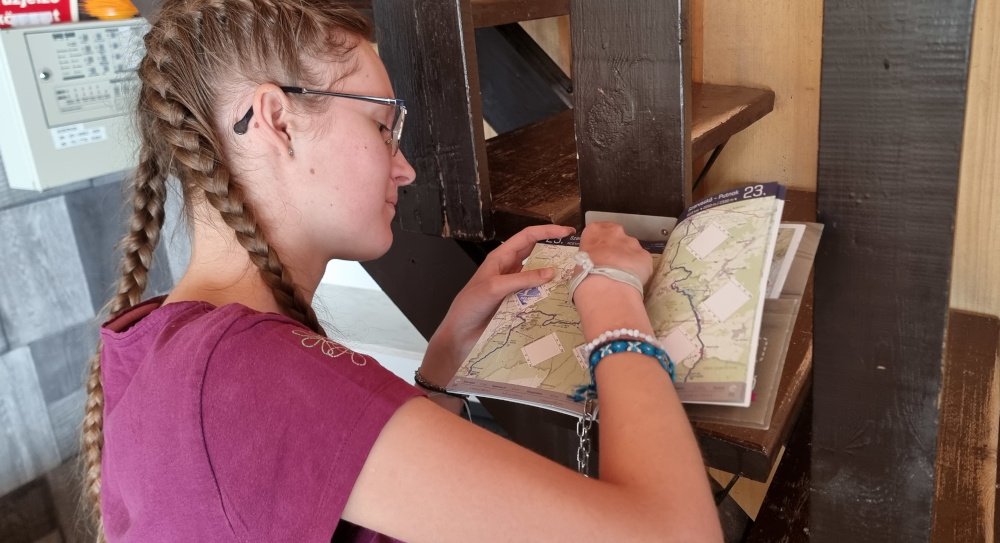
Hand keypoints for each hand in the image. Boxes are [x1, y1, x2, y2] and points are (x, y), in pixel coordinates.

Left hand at [419, 224, 575, 385]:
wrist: (460, 334)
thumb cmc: (469, 306)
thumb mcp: (494, 288)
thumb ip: (522, 279)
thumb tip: (551, 271)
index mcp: (501, 258)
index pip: (527, 237)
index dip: (547, 231)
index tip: (567, 232)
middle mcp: (509, 270)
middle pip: (536, 254)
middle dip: (555, 251)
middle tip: (576, 254)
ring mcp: (514, 287)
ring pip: (538, 276)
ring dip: (554, 275)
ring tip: (573, 276)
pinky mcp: (517, 303)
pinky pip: (536, 295)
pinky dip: (548, 295)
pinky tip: (561, 299)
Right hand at [573, 222, 654, 338]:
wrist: (606, 287)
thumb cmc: (586, 276)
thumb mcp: (578, 263)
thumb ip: (588, 258)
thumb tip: (591, 265)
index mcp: (594, 231)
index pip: (597, 229)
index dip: (599, 241)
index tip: (599, 251)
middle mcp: (615, 232)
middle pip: (617, 236)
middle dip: (616, 248)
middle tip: (611, 264)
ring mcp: (632, 242)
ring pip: (631, 248)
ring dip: (627, 259)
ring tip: (622, 275)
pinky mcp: (645, 255)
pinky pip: (642, 261)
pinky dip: (639, 269)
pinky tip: (632, 280)